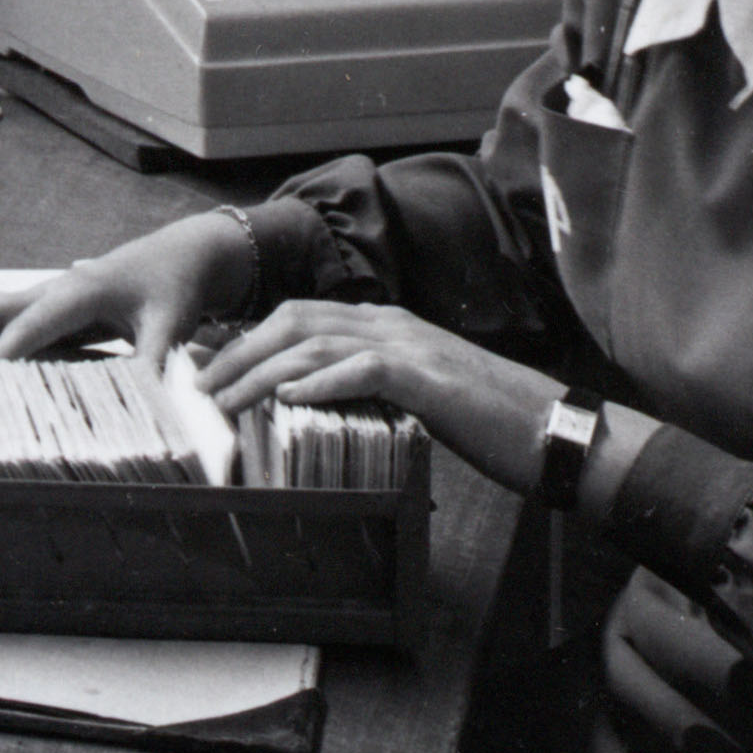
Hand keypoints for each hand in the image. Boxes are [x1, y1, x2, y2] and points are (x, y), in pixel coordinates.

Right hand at [0, 211, 257, 359]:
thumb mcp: (172, 326)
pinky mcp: (36, 298)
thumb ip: (157, 361)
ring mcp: (39, 290)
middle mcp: (51, 288)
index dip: (0, 354)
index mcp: (80, 292)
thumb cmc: (172, 289)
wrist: (174, 256)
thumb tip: (147, 401)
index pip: (28, 325)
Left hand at [199, 298, 561, 489]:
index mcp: (385, 327)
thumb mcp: (413, 400)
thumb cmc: (485, 423)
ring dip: (262, 371)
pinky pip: (363, 369)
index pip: (300, 319)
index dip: (247, 339)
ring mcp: (411, 346)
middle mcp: (391, 325)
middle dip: (239, 352)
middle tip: (198, 385)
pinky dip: (320, 381)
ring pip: (316, 345)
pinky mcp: (429, 377)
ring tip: (224, 399)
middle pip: (294, 322)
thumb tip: (310, 409)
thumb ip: (366, 392)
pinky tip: (288, 397)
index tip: (207, 365)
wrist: (554, 432)